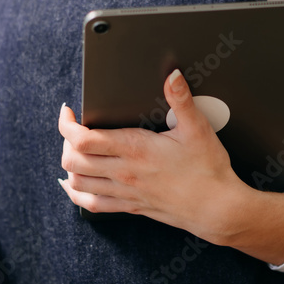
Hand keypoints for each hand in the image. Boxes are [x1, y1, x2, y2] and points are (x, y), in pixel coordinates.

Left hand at [57, 69, 256, 243]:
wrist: (217, 208)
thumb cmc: (208, 169)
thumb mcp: (197, 128)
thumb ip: (181, 99)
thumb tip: (172, 75)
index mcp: (135, 149)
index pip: (83, 139)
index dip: (67, 124)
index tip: (68, 113)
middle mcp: (124, 172)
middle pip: (73, 160)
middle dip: (65, 142)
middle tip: (74, 129)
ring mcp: (125, 191)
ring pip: (78, 182)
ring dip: (70, 165)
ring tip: (75, 151)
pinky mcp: (130, 206)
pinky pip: (91, 204)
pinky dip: (76, 193)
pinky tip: (72, 185)